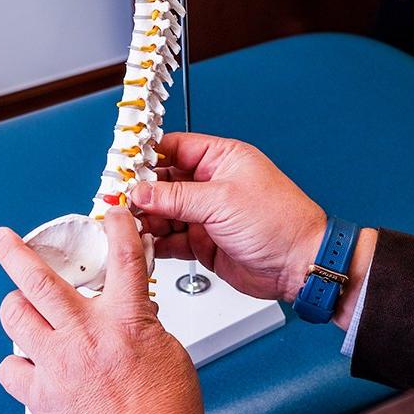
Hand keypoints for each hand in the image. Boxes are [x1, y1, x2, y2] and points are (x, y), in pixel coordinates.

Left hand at [0, 207, 204, 413]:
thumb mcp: (169, 351)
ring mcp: (57, 364)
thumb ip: (144, 324)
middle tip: (3, 239)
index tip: (112, 213)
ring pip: (15, 318)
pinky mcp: (40, 395)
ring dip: (16, 307)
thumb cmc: (166, 411)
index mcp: (126, 321)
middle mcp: (86, 335)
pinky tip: (30, 362)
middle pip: (38, 282)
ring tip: (21, 305)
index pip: (123, 258)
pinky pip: (9, 368)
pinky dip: (17, 361)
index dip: (117, 227)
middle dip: (15, 252)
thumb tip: (130, 314)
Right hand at [133, 133, 376, 328]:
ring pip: (164, 212)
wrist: (299, 264)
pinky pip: (170, 239)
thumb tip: (141, 190)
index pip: (174, 149)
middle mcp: (212, 185)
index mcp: (222, 160)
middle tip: (115, 201)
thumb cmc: (280, 222)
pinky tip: (140, 243)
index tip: (121, 166)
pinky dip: (155, 242)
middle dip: (140, 192)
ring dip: (144, 219)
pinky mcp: (204, 242)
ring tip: (123, 225)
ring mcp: (207, 215)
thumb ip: (176, 197)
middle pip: (163, 182)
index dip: (146, 156)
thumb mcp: (222, 201)